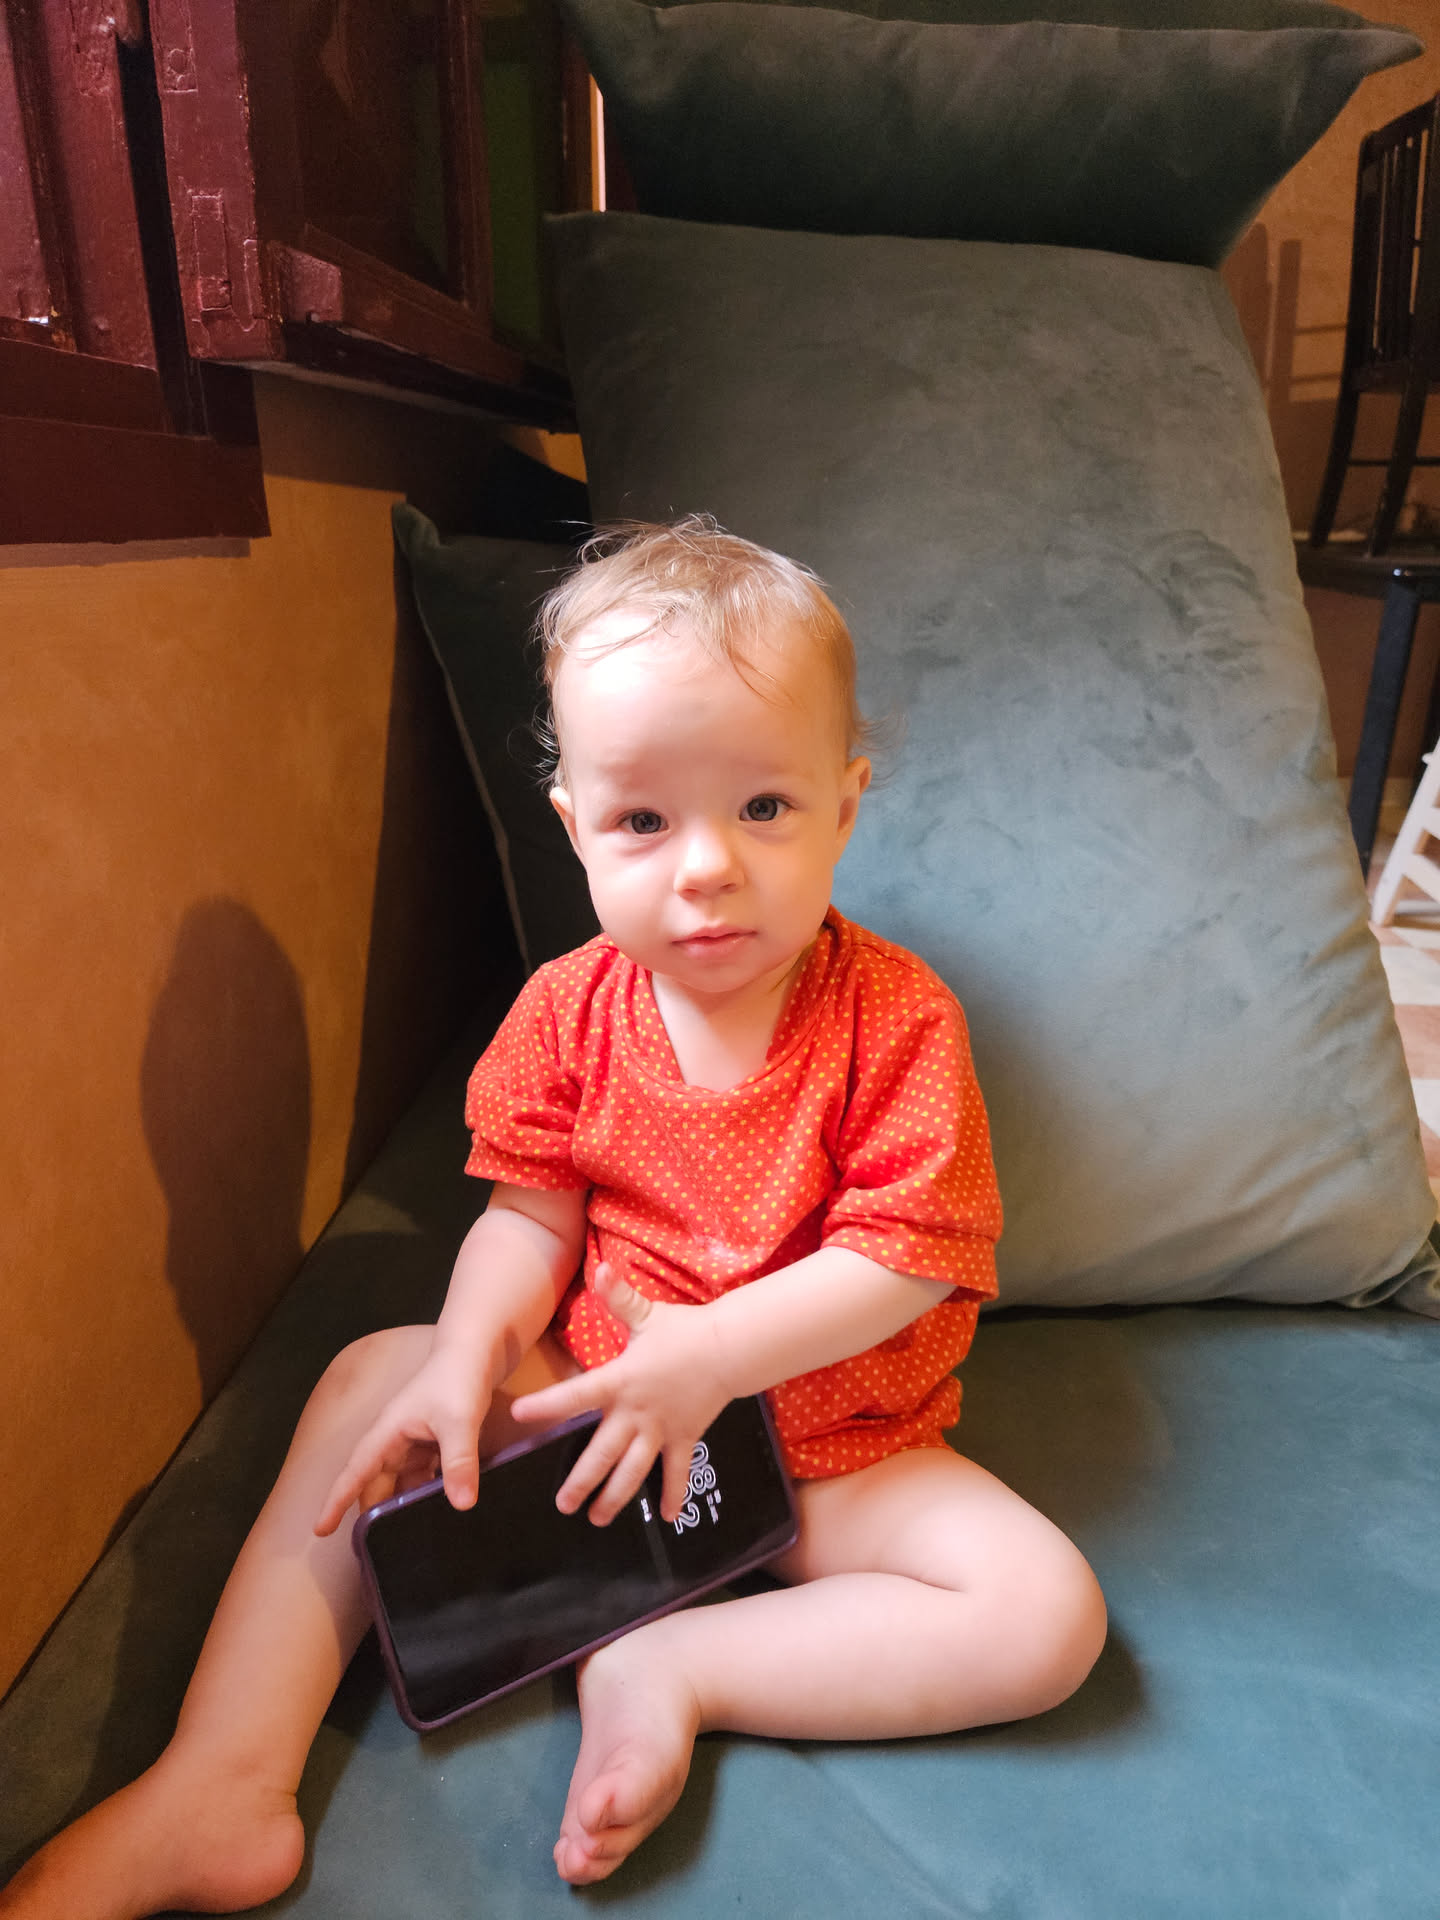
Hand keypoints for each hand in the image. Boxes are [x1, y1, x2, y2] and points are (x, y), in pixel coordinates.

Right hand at [314, 1345, 491, 1536]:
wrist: (477, 1351)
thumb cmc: (459, 1378)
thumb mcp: (459, 1420)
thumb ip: (459, 1461)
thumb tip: (461, 1505)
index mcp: (389, 1432)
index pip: (355, 1472)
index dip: (337, 1501)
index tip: (319, 1530)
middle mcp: (397, 1440)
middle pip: (379, 1485)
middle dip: (376, 1515)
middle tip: (380, 1553)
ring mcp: (416, 1443)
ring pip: (404, 1484)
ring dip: (406, 1507)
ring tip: (412, 1541)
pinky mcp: (436, 1444)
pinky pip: (427, 1477)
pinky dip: (430, 1493)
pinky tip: (443, 1512)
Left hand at [509, 1264, 732, 1525]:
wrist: (729, 1348)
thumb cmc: (683, 1330)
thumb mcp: (647, 1313)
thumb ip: (618, 1296)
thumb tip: (601, 1269)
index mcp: (620, 1380)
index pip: (577, 1394)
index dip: (547, 1404)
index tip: (520, 1413)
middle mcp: (637, 1412)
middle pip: (604, 1453)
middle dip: (582, 1481)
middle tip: (562, 1504)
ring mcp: (661, 1430)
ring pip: (634, 1471)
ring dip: (616, 1496)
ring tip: (596, 1519)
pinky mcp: (684, 1439)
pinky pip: (677, 1472)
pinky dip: (673, 1495)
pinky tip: (666, 1517)